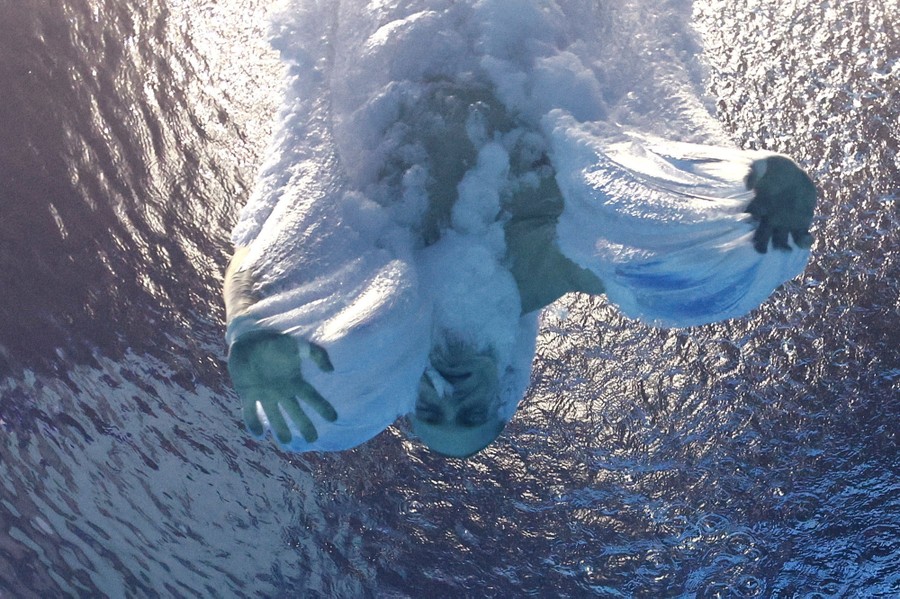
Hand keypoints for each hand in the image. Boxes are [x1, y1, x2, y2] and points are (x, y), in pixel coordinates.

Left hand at [227, 329, 335, 443]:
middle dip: (304, 425)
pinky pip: (250, 411)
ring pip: (274, 416)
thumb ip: (316, 354)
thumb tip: (330, 370)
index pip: (311, 397)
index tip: (334, 418)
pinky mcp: (247, 393)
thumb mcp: (298, 344)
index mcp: (294, 381)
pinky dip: (253, 423)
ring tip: (285, 441)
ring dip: (280, 428)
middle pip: (295, 412)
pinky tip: (259, 433)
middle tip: (312, 439)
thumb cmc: (274, 341)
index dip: (322, 407)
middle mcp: (281, 391)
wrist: (248, 338)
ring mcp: (264, 394)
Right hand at [744, 155, 816, 252]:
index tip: (750, 235)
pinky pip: (801, 237)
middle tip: (763, 250)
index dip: (746, 232)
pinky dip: (804, 241)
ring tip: (788, 249)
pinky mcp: (800, 222)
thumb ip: (752, 171)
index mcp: (754, 208)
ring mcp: (784, 223)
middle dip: (762, 247)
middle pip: (761, 239)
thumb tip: (747, 183)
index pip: (747, 226)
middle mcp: (767, 220)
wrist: (786, 171)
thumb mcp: (759, 164)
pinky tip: (808, 239)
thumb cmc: (767, 167)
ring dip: (784, 248)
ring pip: (781, 243)